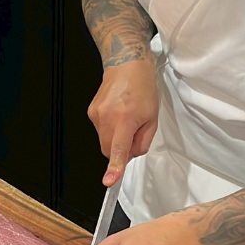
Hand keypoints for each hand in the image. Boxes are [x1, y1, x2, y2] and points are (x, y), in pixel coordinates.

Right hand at [88, 57, 158, 185]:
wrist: (127, 64)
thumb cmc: (143, 87)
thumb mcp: (152, 118)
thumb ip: (142, 142)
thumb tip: (130, 155)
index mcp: (126, 118)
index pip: (118, 148)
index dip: (114, 166)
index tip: (109, 180)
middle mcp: (107, 116)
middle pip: (108, 150)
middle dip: (120, 150)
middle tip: (133, 134)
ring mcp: (96, 114)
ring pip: (104, 141)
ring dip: (115, 138)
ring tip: (127, 118)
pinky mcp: (91, 112)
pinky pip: (100, 131)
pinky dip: (110, 129)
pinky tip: (118, 113)